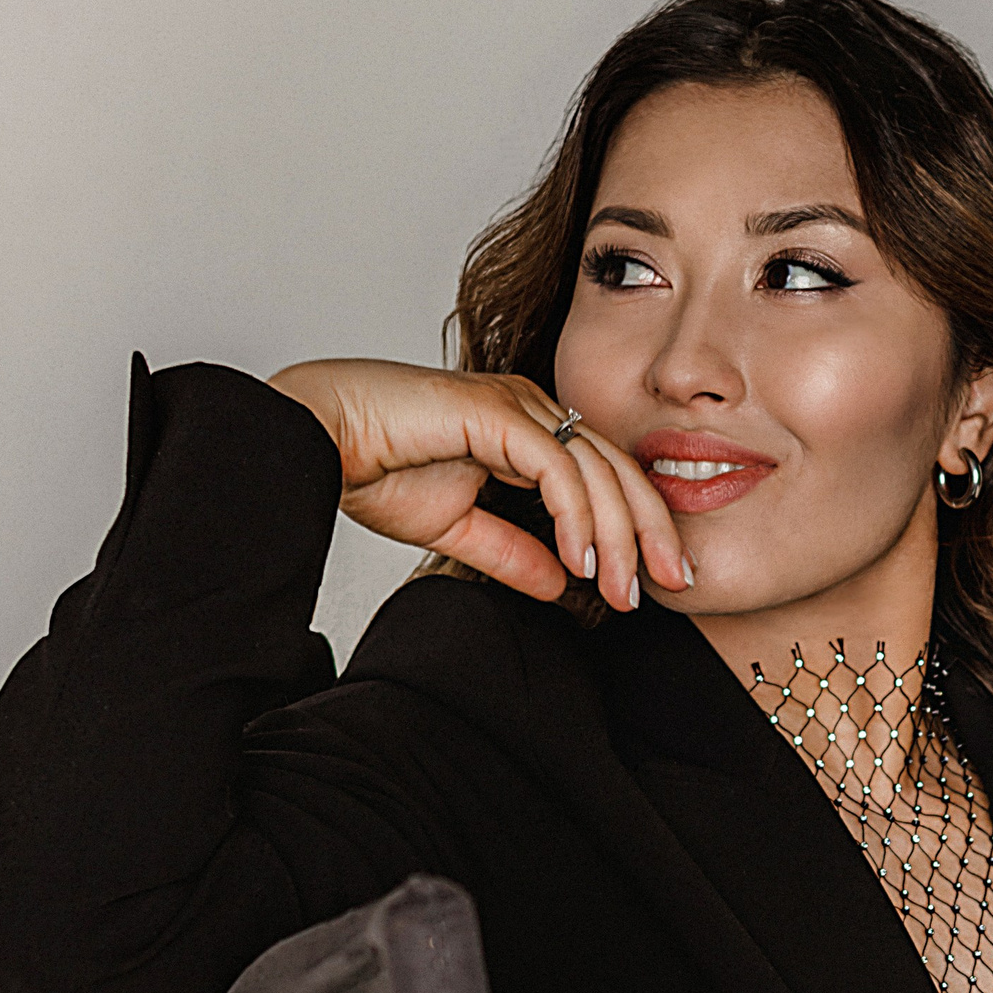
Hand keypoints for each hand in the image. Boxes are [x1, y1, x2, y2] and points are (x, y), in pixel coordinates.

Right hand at [267, 358, 689, 611]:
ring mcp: (517, 404)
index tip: (651, 583)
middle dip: (652, 531)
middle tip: (675, 585)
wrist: (316, 439)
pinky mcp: (496, 412)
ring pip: (596, 469)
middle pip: (618, 468)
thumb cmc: (373, 465)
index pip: (605, 475)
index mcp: (527, 428)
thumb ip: (513, 552)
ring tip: (624, 588)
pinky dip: (578, 515)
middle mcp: (531, 407)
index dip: (637, 527)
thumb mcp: (459, 528)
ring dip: (618, 535)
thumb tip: (562, 586)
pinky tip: (582, 559)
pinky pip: (557, 467)